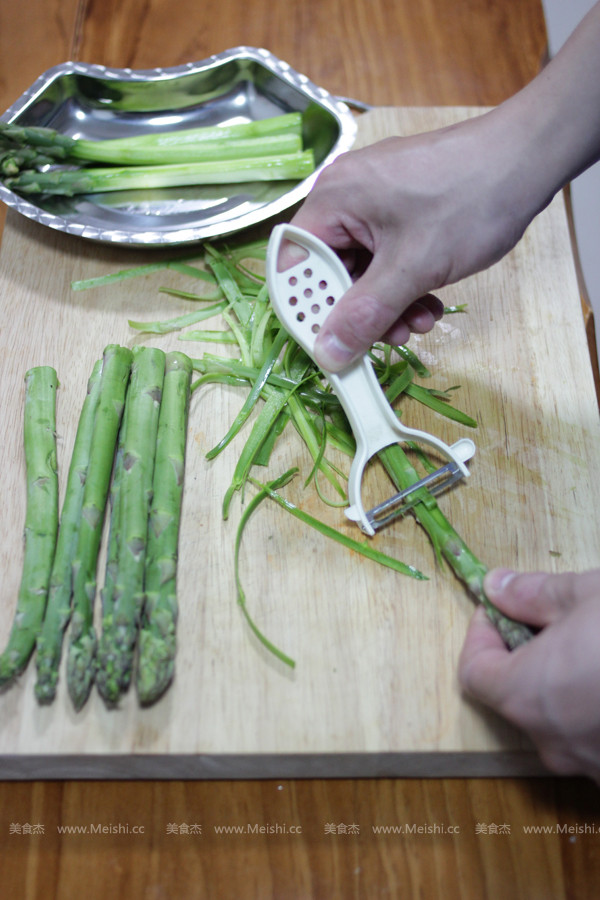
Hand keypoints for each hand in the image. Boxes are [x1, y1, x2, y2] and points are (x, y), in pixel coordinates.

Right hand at [290, 113, 540, 370]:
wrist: (528, 158)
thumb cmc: (468, 200)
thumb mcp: (412, 268)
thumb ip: (365, 315)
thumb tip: (327, 354)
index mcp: (333, 198)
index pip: (295, 264)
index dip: (307, 308)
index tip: (329, 343)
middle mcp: (346, 196)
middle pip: (331, 271)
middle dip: (360, 311)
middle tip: (389, 336)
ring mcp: (375, 201)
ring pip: (363, 270)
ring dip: (388, 304)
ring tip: (420, 321)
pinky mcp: (402, 208)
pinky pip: (387, 257)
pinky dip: (405, 285)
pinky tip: (429, 303)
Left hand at [459, 568, 599, 781]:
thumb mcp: (584, 595)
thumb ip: (531, 593)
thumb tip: (496, 587)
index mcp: (526, 695)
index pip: (474, 672)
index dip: (482, 635)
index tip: (502, 608)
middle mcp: (551, 741)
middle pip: (516, 696)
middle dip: (527, 655)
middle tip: (555, 621)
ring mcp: (591, 766)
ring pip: (560, 719)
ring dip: (565, 683)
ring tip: (591, 645)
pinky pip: (594, 736)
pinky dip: (593, 707)